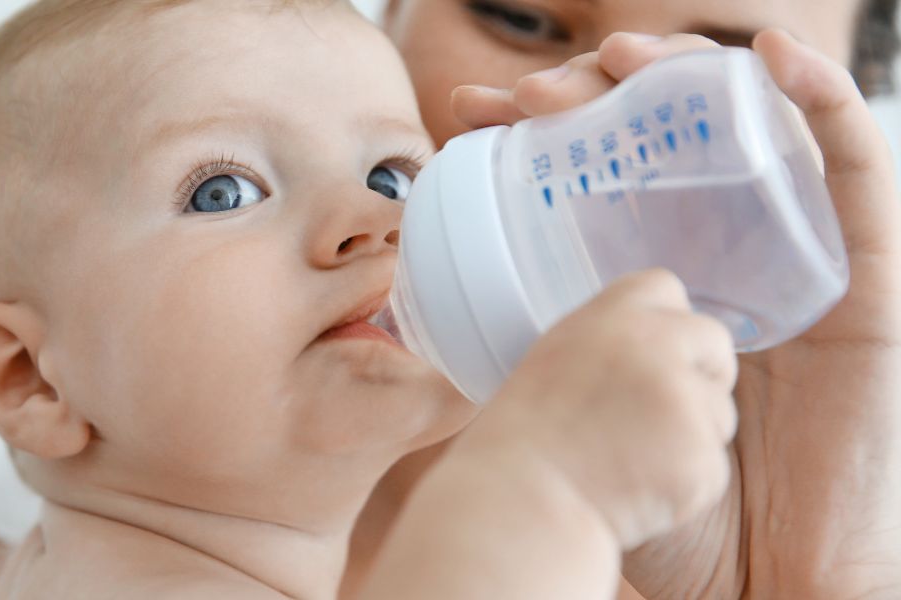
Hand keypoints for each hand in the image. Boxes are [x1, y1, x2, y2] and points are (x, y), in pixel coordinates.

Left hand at [454, 31, 900, 598]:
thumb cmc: (671, 504)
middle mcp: (724, 251)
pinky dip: (823, 99)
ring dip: (688, 75)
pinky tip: (768, 56)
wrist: (764, 578)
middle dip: (598, 96)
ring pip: (750, 133)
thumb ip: (541, 352)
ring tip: (621, 58)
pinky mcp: (869, 274)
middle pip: (667, 136)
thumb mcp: (586, 409)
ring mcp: (793, 255)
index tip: (470, 118)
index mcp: (654, 275)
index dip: (540, 133)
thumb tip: (435, 310)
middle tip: (532, 97)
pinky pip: (855, 169)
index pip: (597, 173)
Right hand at [459, 269, 737, 549]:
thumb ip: (605, 344)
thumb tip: (650, 344)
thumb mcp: (553, 362)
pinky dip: (685, 485)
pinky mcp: (701, 458)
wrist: (521, 504)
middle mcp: (653, 347)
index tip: (657, 350)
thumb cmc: (524, 442)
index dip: (666, 321)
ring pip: (719, 411)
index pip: (664, 287)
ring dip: (691, 435)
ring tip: (628, 461)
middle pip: (713, 341)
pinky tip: (636, 490)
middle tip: (660, 412)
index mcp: (609, 318)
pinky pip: (713, 467)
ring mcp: (682, 402)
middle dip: (702, 373)